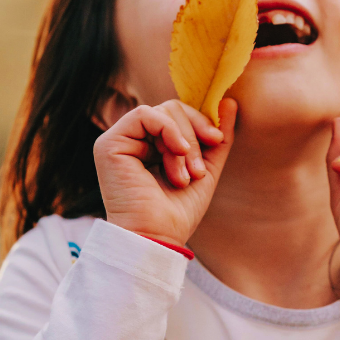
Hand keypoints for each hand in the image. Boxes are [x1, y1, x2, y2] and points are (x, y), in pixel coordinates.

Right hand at [94, 99, 236, 247]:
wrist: (158, 238)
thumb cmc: (178, 212)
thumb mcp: (206, 168)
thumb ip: (217, 137)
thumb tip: (230, 101)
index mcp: (151, 145)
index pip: (178, 114)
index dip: (201, 122)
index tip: (217, 141)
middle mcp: (133, 140)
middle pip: (172, 109)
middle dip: (193, 137)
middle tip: (198, 172)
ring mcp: (120, 141)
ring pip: (163, 111)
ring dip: (183, 144)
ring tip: (184, 176)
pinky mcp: (109, 143)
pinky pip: (145, 114)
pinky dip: (168, 130)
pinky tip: (176, 153)